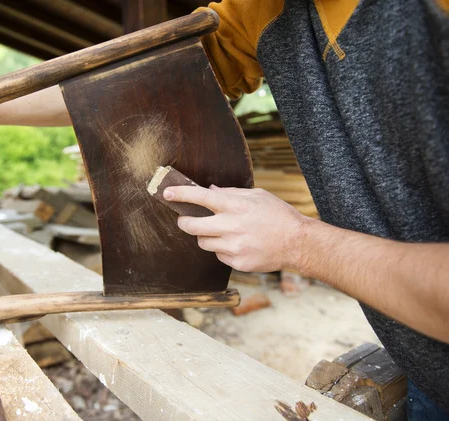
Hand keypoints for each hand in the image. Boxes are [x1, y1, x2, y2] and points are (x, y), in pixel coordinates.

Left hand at [163, 185, 309, 271]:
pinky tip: (237, 244)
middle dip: (183, 222)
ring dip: (206, 236)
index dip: (180, 194)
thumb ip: (230, 193)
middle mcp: (230, 226)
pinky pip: (218, 255)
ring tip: (222, 232)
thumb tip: (209, 190)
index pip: (200, 197)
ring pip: (203, 242)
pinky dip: (222, 249)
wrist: (298, 243)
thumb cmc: (278, 215)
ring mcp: (233, 246)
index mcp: (235, 206)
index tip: (166, 193)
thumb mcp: (257, 196)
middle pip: (191, 226)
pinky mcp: (237, 262)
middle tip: (185, 220)